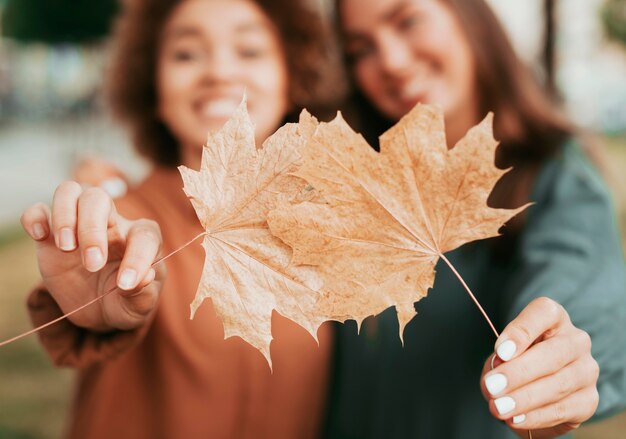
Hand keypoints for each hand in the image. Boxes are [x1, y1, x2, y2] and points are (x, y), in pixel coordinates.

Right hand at [21, 181, 164, 331]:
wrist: (96, 309)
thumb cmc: (122, 302)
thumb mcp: (136, 309)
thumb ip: (142, 295)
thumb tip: (144, 277)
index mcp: (141, 238)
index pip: (144, 236)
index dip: (138, 258)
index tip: (124, 285)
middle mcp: (112, 223)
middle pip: (99, 199)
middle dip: (92, 229)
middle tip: (92, 265)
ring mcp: (79, 224)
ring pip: (71, 192)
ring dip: (64, 215)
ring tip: (66, 247)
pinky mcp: (51, 235)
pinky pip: (39, 210)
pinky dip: (35, 217)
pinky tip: (39, 236)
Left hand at [480, 297, 598, 437]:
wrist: (536, 389)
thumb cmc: (516, 360)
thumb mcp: (503, 353)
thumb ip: (500, 358)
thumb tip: (498, 369)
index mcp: (554, 317)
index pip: (544, 313)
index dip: (521, 331)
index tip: (500, 351)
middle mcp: (576, 340)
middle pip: (552, 353)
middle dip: (518, 372)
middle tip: (492, 386)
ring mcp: (586, 370)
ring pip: (558, 384)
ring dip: (525, 398)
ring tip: (499, 407)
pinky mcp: (588, 400)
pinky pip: (563, 409)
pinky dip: (536, 416)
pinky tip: (516, 419)